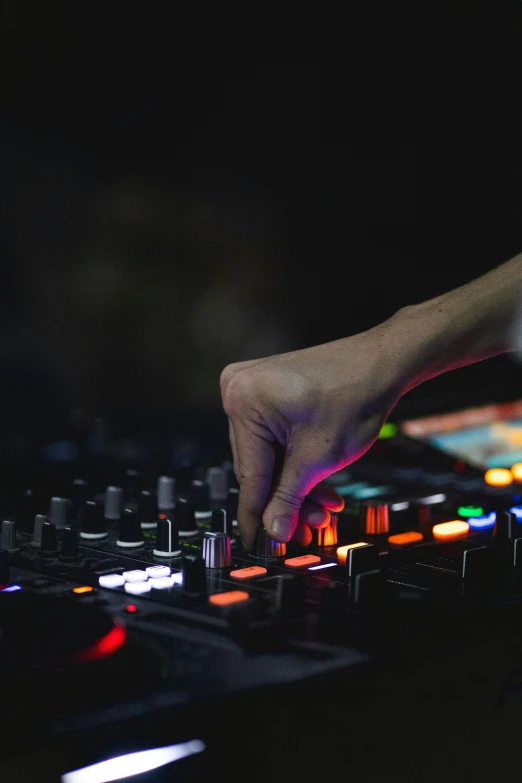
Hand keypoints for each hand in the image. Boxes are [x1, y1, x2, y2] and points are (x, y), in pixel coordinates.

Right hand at [220, 325, 404, 550]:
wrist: (381, 362)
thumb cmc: (354, 395)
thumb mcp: (318, 459)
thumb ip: (289, 499)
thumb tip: (272, 532)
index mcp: (243, 401)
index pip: (249, 476)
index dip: (257, 517)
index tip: (260, 547)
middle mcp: (238, 391)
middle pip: (258, 468)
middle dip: (287, 501)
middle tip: (307, 530)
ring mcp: (252, 390)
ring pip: (269, 458)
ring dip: (296, 486)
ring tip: (324, 510)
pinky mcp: (267, 392)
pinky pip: (274, 440)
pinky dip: (296, 463)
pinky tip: (319, 487)